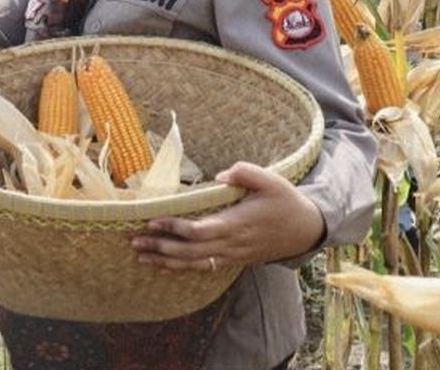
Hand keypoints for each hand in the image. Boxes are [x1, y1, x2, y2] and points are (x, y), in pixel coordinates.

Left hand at [129, 162, 324, 272]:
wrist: (306, 230)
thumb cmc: (286, 201)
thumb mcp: (272, 180)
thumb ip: (246, 172)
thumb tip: (221, 174)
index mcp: (236, 224)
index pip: (199, 230)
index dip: (174, 227)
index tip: (152, 220)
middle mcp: (231, 244)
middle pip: (189, 251)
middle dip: (160, 246)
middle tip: (133, 240)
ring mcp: (231, 255)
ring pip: (193, 263)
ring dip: (165, 260)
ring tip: (140, 255)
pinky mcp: (232, 260)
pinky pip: (203, 267)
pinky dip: (181, 268)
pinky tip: (163, 265)